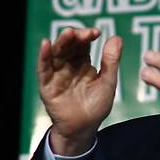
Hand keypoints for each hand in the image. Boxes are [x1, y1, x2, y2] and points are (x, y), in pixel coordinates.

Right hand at [37, 27, 121, 155]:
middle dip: (75, 37)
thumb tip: (116, 37)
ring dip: (61, 42)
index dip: (87, 36)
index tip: (96, 32)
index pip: (82, 44)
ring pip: (56, 54)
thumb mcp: (107, 81)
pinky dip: (43, 56)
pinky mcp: (47, 85)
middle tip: (85, 33)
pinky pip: (43, 68)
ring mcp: (56, 74)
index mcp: (82, 63)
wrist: (85, 128)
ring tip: (68, 33)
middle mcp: (68, 66)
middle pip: (68, 46)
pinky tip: (46, 44)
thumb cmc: (96, 105)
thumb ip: (111, 61)